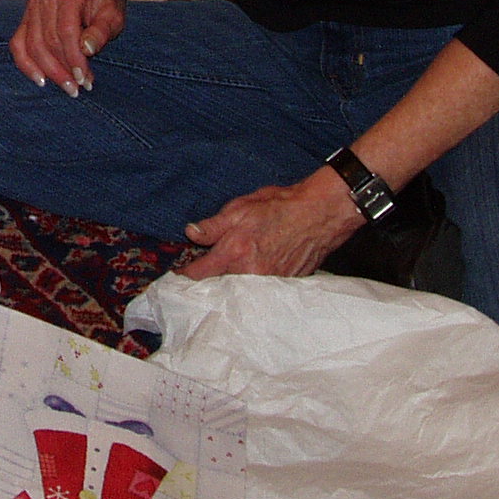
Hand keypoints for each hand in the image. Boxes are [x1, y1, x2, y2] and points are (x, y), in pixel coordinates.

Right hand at [9, 0, 126, 94]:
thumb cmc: (105, 4)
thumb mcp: (113, 16)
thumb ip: (101, 32)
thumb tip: (86, 49)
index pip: (66, 30)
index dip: (73, 58)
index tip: (83, 78)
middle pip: (48, 39)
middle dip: (62, 69)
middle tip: (77, 87)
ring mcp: (33, 3)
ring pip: (32, 44)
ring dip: (48, 71)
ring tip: (67, 86)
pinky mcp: (26, 16)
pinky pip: (18, 43)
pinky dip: (26, 64)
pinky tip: (41, 79)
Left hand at [178, 167, 361, 278]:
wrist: (319, 214)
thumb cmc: (280, 206)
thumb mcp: (240, 208)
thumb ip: (213, 225)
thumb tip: (190, 233)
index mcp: (234, 252)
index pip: (200, 273)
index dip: (186, 273)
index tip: (180, 273)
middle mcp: (250, 273)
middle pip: (219, 286)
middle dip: (210, 281)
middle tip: (206, 272)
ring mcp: (268, 282)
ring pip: (240, 291)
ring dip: (231, 285)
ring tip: (229, 275)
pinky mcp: (284, 285)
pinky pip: (261, 291)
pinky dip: (253, 285)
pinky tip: (253, 274)